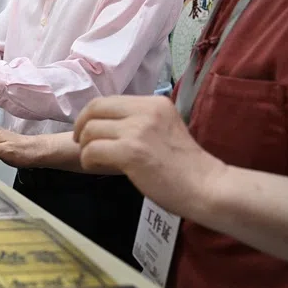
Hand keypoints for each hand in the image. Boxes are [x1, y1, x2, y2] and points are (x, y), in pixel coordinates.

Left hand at [73, 96, 226, 216]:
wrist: (206, 187)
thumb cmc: (186, 166)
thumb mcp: (165, 128)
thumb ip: (140, 122)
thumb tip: (108, 125)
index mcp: (154, 103)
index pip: (109, 100)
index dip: (91, 114)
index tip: (88, 129)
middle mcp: (145, 111)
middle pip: (95, 109)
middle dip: (81, 126)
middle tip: (81, 142)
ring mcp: (138, 130)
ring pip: (91, 131)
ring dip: (85, 147)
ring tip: (93, 159)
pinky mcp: (131, 152)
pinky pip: (93, 151)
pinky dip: (88, 160)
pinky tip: (95, 167)